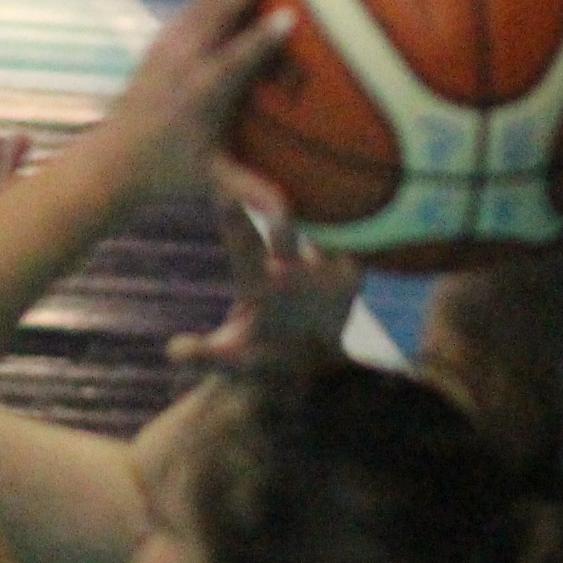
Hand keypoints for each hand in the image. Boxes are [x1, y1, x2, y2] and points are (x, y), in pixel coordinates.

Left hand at [92, 0, 294, 203]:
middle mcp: (184, 58)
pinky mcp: (172, 31)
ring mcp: (175, 39)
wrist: (113, 158)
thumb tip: (291, 221)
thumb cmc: (170, 174)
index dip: (258, 43)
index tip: (289, 20)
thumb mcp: (211, 185)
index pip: (231, 63)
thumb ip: (250, 195)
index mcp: (198, 94)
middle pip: (221, 5)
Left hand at [168, 202, 360, 367]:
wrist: (298, 368)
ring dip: (336, 224)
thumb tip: (174, 352)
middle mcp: (285, 262)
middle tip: (284, 208)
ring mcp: (318, 268)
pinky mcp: (348, 280)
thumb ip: (204, 355)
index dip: (234, 219)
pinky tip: (387, 218)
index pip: (241, 241)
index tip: (225, 194)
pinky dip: (372, 243)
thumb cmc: (257, 361)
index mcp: (253, 276)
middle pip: (286, 233)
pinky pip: (360, 257)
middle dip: (286, 222)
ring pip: (328, 237)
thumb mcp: (230, 361)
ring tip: (347, 201)